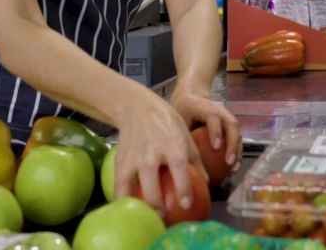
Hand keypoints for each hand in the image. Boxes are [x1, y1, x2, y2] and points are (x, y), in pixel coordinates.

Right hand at [111, 92, 199, 213]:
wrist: (138, 108)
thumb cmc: (167, 124)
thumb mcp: (186, 137)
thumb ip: (196, 161)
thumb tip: (206, 184)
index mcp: (172, 147)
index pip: (179, 171)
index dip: (183, 190)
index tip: (187, 204)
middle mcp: (152, 154)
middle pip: (152, 186)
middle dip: (157, 206)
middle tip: (163, 217)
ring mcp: (134, 159)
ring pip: (131, 187)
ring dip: (137, 205)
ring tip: (146, 216)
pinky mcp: (120, 161)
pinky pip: (119, 185)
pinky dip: (121, 199)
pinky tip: (128, 209)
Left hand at [171, 89, 241, 176]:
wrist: (190, 96)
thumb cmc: (181, 110)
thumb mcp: (177, 119)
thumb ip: (181, 135)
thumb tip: (181, 160)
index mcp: (202, 106)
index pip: (213, 117)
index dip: (215, 131)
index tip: (215, 147)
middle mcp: (219, 109)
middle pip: (231, 124)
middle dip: (232, 144)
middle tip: (228, 162)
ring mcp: (226, 115)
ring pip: (237, 131)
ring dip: (237, 150)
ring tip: (233, 169)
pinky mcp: (229, 124)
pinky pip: (236, 137)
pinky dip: (237, 152)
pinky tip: (233, 167)